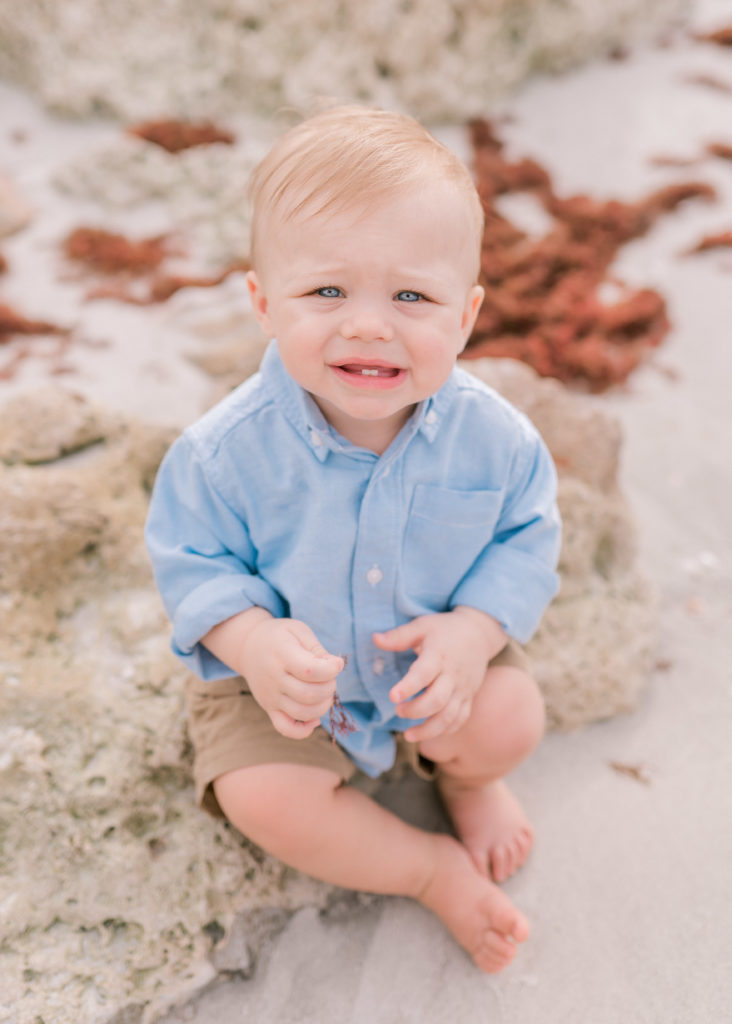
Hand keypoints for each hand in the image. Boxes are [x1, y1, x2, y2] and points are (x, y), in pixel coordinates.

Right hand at [239, 617, 344, 738]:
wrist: (248, 646)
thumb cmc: (279, 636)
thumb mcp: (298, 631)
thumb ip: (317, 649)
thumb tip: (336, 666)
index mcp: (282, 654)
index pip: (311, 670)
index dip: (332, 669)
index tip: (336, 663)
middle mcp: (274, 678)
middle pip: (309, 694)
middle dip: (329, 687)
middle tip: (330, 677)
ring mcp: (270, 696)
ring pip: (302, 713)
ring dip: (323, 706)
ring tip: (325, 693)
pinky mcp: (269, 708)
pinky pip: (285, 728)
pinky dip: (304, 730)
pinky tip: (314, 718)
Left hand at [373, 607, 505, 742]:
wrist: (479, 633)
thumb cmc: (445, 629)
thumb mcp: (422, 625)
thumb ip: (398, 636)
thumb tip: (374, 639)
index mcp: (439, 655)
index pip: (424, 673)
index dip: (408, 686)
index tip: (392, 696)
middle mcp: (453, 674)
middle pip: (437, 699)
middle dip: (415, 710)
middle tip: (397, 710)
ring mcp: (463, 688)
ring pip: (449, 716)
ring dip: (429, 730)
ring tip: (408, 735)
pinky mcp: (469, 697)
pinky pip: (460, 719)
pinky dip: (445, 730)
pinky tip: (427, 733)